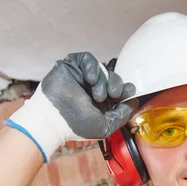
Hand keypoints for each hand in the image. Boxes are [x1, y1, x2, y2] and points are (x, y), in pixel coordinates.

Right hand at [5, 52, 136, 161]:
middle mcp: (93, 88)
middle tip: (114, 94)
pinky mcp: (72, 66)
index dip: (127, 89)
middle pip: (114, 78)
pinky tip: (91, 79)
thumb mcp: (106, 126)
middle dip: (117, 85)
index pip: (120, 89)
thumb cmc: (76, 126)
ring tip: (97, 94)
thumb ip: (122, 115)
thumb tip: (134, 102)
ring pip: (103, 69)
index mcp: (102, 102)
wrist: (53, 120)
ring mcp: (82, 76)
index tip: (129, 92)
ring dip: (104, 81)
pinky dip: (93, 67)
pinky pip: (87, 59)